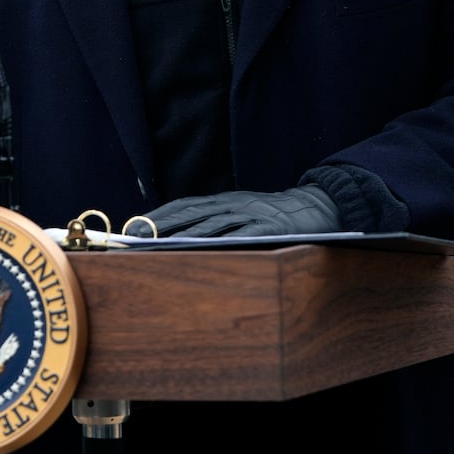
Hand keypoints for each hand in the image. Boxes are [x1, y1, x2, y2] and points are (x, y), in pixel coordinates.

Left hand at [130, 185, 341, 238]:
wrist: (320, 206)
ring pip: (212, 225)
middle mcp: (235, 203)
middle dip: (161, 228)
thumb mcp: (244, 212)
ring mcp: (252, 214)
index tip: (133, 228)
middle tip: (135, 241)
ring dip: (182, 238)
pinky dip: (222, 243)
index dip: (159, 216)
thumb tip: (180, 240)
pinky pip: (243, 236)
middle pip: (191, 215)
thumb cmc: (275, 216)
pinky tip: (204, 253)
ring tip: (158, 250)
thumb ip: (218, 223)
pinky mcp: (271, 227)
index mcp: (226, 200)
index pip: (185, 206)